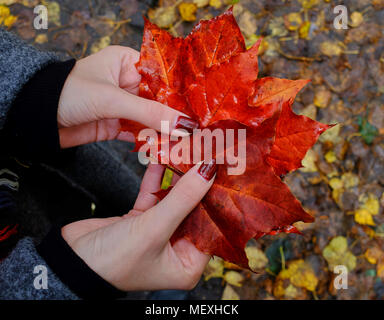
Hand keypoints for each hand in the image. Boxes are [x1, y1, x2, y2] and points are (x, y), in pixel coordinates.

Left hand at [57, 46, 197, 147]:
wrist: (36, 118)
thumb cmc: (69, 93)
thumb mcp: (112, 99)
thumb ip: (149, 112)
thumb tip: (183, 124)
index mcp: (127, 63)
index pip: (162, 77)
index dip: (181, 93)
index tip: (200, 108)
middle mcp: (127, 83)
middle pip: (159, 100)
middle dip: (175, 116)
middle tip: (198, 129)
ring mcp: (122, 106)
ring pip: (150, 119)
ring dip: (165, 131)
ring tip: (187, 142)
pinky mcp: (115, 125)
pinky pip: (138, 133)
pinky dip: (149, 141)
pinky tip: (165, 148)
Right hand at [61, 161, 216, 290]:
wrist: (70, 261)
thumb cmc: (113, 260)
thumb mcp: (154, 229)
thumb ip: (183, 198)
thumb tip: (208, 170)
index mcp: (187, 264)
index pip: (211, 227)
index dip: (217, 199)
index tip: (222, 171)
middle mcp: (176, 249)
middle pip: (194, 210)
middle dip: (197, 183)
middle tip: (206, 156)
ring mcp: (158, 233)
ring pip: (174, 200)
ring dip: (177, 176)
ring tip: (186, 151)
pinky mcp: (141, 220)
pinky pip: (154, 195)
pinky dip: (157, 178)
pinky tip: (163, 157)